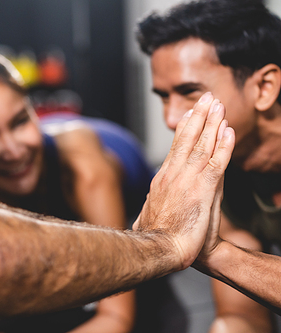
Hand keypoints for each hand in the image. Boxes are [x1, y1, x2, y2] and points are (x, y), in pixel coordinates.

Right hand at [133, 92, 234, 269]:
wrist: (162, 248)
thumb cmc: (159, 235)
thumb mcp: (153, 212)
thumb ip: (157, 199)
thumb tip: (153, 196)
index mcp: (163, 178)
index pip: (176, 147)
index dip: (185, 129)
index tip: (191, 114)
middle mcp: (174, 173)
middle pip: (187, 139)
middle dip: (199, 116)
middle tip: (207, 98)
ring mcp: (188, 179)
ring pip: (202, 145)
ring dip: (212, 123)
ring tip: (218, 105)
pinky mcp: (203, 189)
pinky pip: (217, 162)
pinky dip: (224, 145)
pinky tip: (229, 131)